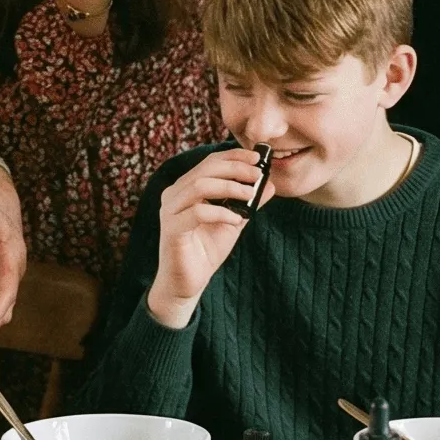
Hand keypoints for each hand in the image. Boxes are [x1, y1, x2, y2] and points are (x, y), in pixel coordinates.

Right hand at [145, 147, 271, 329]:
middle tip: (258, 174)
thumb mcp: (233, 222)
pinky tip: (236, 220)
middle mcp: (174, 194)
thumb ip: (248, 204)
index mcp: (186, 188)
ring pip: (199, 186)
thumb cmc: (206, 250)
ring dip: (230, 187)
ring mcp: (170, 211)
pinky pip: (197, 213)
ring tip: (250, 195)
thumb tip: (270, 185)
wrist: (187, 283)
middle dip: (235, 168)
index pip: (210, 162)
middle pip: (205, 169)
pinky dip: (220, 213)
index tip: (257, 157)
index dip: (233, 156)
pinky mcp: (171, 229)